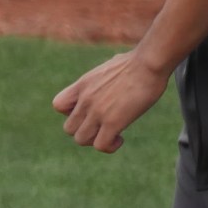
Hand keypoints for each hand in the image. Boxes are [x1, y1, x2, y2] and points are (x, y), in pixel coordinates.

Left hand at [53, 51, 171, 152]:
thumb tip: (116, 64)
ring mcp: (97, 111)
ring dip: (95, 140)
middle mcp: (85, 99)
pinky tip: (120, 138)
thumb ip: (105, 74)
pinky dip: (109, 146)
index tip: (88, 111)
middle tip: (102, 126)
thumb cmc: (138, 61)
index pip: (58, 105)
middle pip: (69, 129)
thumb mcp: (110, 65)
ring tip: (112, 133)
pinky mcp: (112, 122)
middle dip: (85, 131)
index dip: (70, 113)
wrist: (149, 62)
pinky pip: (101, 145)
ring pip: (81, 139)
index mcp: (83, 85)